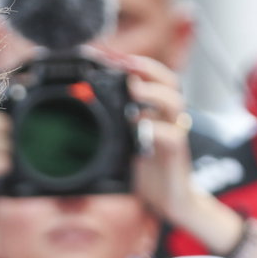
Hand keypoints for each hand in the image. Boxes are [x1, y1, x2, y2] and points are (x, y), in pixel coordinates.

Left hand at [123, 55, 200, 226]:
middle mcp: (168, 119)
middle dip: (147, 67)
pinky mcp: (177, 155)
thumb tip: (79, 118)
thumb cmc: (147, 173)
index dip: (134, 64)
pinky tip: (139, 128)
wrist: (173, 202)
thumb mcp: (125, 147)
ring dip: (154, 92)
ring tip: (133, 88)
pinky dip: (155, 130)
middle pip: (169, 81)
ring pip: (175, 102)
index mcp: (155, 113)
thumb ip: (113, 130)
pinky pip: (172, 137)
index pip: (151, 79)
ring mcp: (175, 135)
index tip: (108, 55)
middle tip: (124, 61)